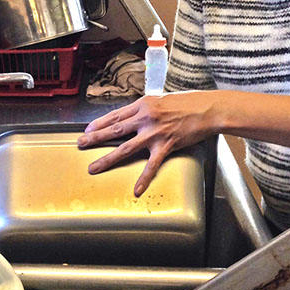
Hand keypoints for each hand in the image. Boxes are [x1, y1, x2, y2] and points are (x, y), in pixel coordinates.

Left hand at [77, 91, 219, 196]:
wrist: (208, 109)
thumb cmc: (188, 103)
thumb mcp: (161, 100)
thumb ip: (145, 109)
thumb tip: (133, 117)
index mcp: (143, 105)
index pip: (116, 115)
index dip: (100, 123)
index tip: (87, 129)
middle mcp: (145, 118)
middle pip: (114, 130)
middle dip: (95, 138)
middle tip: (80, 144)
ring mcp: (155, 133)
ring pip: (125, 148)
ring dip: (107, 158)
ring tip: (94, 167)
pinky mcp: (166, 145)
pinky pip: (152, 165)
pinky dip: (143, 178)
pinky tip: (136, 189)